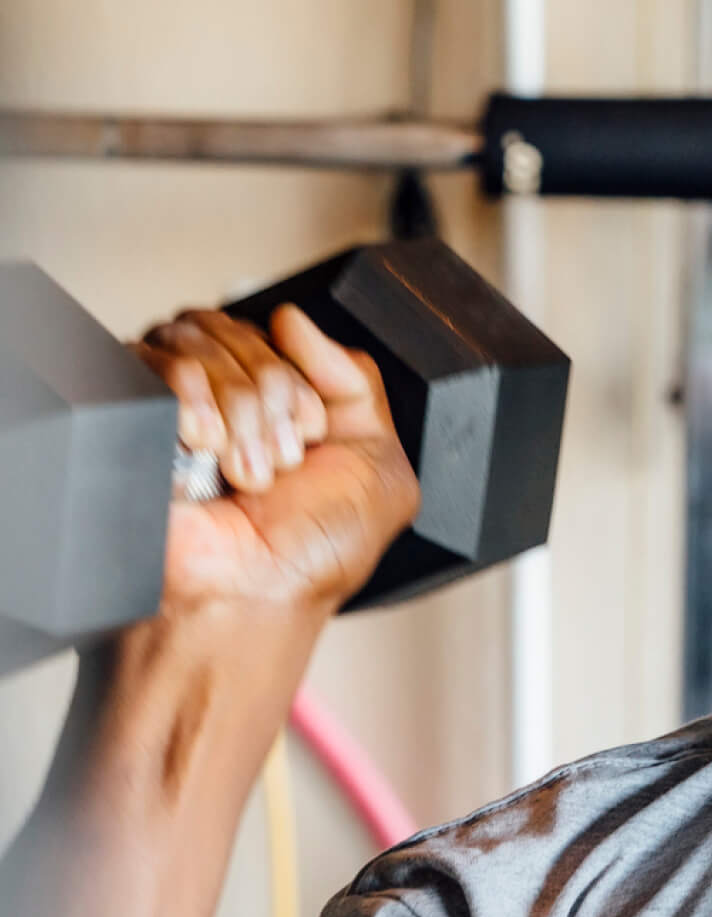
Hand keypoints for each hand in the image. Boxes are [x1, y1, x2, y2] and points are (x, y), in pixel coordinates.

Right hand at [134, 306, 420, 619]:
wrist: (249, 596)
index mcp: (281, 400)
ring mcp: (174, 399)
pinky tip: (202, 449)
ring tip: (243, 475)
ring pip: (200, 338)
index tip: (309, 442)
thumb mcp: (378, 466)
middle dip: (272, 403)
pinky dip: (191, 402)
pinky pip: (153, 356)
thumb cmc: (312, 551)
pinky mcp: (128, 409)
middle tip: (276, 469)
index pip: (284, 338)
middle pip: (243, 332)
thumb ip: (357, 382)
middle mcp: (225, 393)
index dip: (303, 389)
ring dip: (239, 413)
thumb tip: (293, 320)